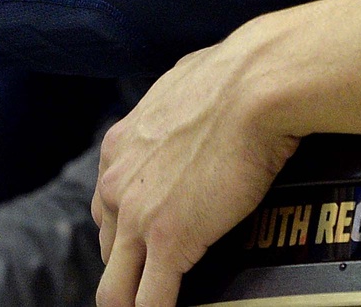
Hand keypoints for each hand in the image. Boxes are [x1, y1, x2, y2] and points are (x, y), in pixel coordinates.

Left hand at [94, 34, 299, 306]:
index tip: (147, 240)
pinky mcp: (170, 243)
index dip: (126, 229)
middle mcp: (117, 184)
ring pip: (116, 289)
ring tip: (152, 306)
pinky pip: (152, 302)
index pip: (105, 206)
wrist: (255, 85)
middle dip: (130, 267)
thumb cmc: (235, 76)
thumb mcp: (183, 85)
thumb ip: (173, 111)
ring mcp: (138, 218)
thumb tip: (193, 107)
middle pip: (108, 250)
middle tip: (156, 277)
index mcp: (119, 147)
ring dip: (134, 301)